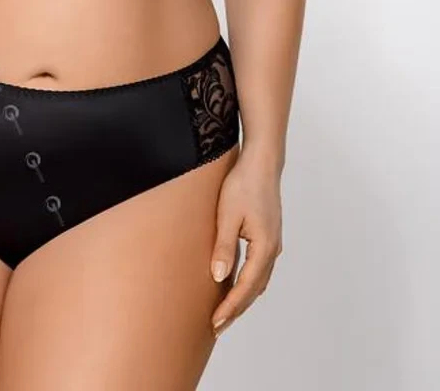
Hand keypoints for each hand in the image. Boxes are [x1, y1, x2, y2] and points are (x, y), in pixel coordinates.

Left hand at [209, 148, 282, 337]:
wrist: (261, 163)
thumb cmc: (244, 184)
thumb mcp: (228, 216)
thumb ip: (224, 247)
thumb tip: (219, 277)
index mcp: (264, 247)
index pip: (246, 287)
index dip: (231, 307)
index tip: (216, 322)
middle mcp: (272, 249)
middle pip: (255, 289)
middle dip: (236, 309)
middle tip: (217, 326)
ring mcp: (272, 243)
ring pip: (258, 280)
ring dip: (242, 297)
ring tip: (224, 311)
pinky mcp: (267, 236)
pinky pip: (258, 268)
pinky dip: (246, 282)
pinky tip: (233, 284)